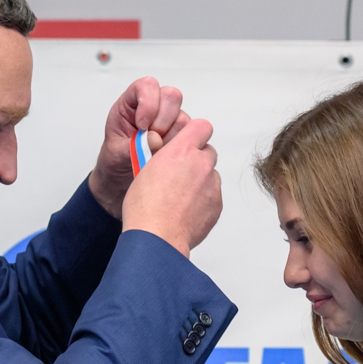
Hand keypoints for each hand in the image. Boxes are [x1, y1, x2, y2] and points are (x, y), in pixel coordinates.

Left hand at [88, 77, 185, 217]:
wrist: (121, 180)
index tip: (142, 125)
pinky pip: (190, 136)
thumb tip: (155, 141)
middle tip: (151, 140)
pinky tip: (165, 156)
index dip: (148, 102)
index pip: (147, 86)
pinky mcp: (181, 137)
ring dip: (171, 137)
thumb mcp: (116, 153)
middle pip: (171, 97)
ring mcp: (170, 121)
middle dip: (163, 120)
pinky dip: (179, 148)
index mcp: (132, 103)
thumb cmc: (115, 160)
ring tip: (156, 152)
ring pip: (183, 118)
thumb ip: (133, 145)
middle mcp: (154, 108)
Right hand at [120, 115, 221, 254]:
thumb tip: (168, 156)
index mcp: (181, 151)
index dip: (196, 134)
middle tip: (181, 175)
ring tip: (181, 197)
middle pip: (208, 152)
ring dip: (201, 181)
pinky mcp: (217, 204)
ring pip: (211, 175)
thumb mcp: (146, 170)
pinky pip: (213, 195)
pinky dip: (203, 200)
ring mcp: (212, 185)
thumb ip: (164, 158)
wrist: (157, 237)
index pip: (201, 127)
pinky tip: (186, 210)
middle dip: (197, 160)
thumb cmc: (145, 206)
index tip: (190, 141)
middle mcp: (201, 164)